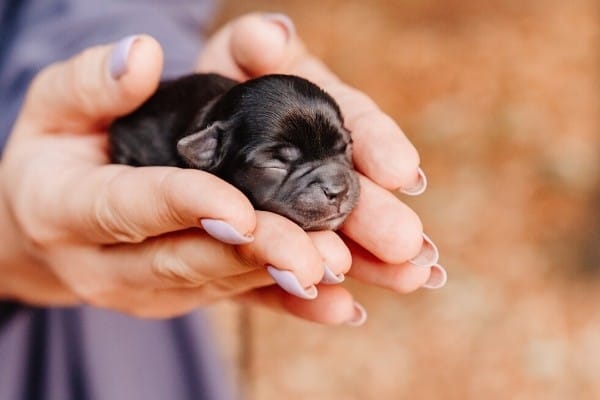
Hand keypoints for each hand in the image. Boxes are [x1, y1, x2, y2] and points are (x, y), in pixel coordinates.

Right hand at [0, 36, 349, 317]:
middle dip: (257, 255)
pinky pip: (239, 299)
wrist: (49, 223)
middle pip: (188, 259)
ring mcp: (149, 288)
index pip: (132, 207)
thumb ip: (92, 84)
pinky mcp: (186, 293)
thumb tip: (140, 56)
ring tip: (340, 265)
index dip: (187, 206)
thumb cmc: (55, 152)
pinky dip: (290, 303)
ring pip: (223, 281)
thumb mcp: (55, 105)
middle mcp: (109, 265)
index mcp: (67, 209)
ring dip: (283, 274)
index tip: (242, 209)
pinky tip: (340, 306)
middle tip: (318, 254)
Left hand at [197, 13, 446, 323]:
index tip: (401, 172)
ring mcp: (284, 207)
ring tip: (412, 280)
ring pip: (326, 233)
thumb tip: (273, 37)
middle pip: (346, 185)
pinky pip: (281, 272)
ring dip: (367, 259)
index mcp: (305, 106)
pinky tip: (347, 311)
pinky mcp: (255, 247)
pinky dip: (311, 294)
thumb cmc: (181, 88)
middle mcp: (303, 158)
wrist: (146, 142)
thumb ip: (248, 47)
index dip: (376, 141)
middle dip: (375, 214)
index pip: (350, 117)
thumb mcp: (224, 56)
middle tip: (409, 244)